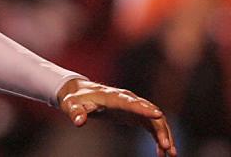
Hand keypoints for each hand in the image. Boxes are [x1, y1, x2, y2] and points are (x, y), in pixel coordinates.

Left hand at [57, 78, 175, 155]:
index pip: (130, 102)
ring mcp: (133, 106)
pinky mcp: (136, 114)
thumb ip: (76, 112)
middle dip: (160, 128)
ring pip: (155, 120)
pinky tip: (162, 152)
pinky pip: (152, 125)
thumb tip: (79, 121)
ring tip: (170, 153)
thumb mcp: (71, 104)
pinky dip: (159, 137)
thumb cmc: (76, 98)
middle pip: (149, 112)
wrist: (80, 92)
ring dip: (164, 135)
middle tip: (167, 146)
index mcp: (112, 96)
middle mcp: (127, 99)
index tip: (158, 115)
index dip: (143, 108)